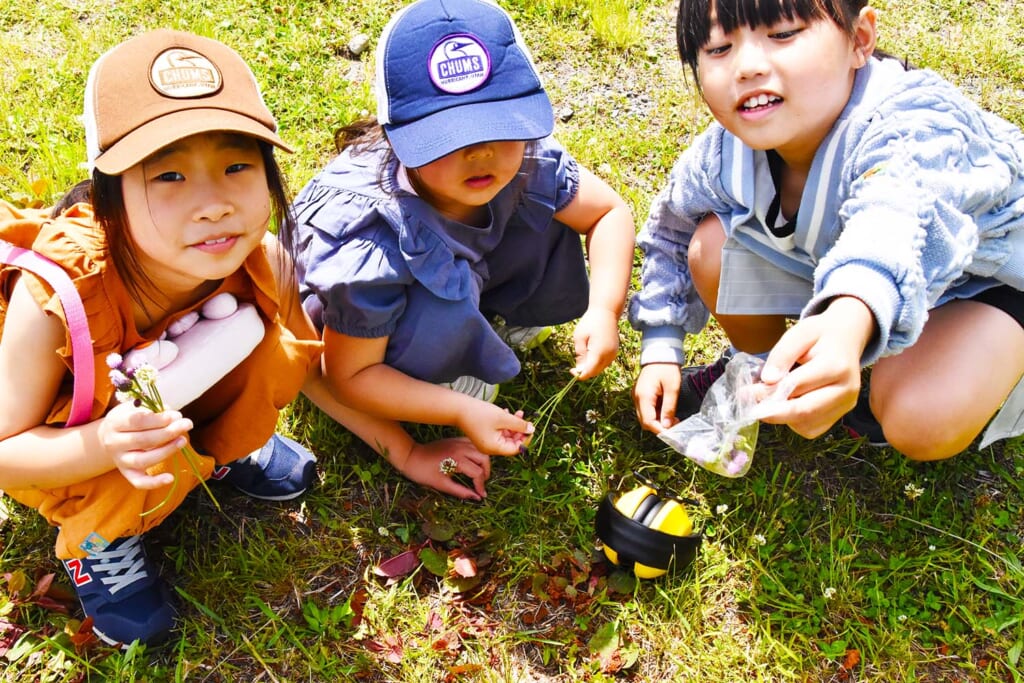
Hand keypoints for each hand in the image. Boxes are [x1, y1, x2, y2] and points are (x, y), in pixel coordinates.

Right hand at [98, 402, 193, 488]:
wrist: (110, 436)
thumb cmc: (130, 418)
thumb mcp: (137, 408)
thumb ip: (155, 409)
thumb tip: (175, 417)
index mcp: (114, 423)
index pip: (137, 421)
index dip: (159, 419)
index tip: (176, 415)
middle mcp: (114, 443)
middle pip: (143, 440)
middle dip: (169, 432)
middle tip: (187, 424)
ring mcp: (120, 460)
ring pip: (143, 460)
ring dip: (166, 451)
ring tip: (183, 440)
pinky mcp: (127, 473)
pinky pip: (139, 482)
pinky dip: (154, 482)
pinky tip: (170, 478)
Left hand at [401, 437, 491, 500]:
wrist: (410, 456)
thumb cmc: (423, 473)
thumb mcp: (441, 485)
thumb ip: (461, 491)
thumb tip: (476, 498)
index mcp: (457, 460)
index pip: (478, 473)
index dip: (481, 486)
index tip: (481, 495)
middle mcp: (461, 448)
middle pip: (484, 459)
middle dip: (486, 472)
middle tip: (480, 483)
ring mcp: (459, 442)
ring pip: (480, 450)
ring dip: (483, 462)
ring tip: (478, 473)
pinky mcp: (455, 439)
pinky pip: (473, 443)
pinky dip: (476, 452)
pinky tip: (472, 461)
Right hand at [455, 400, 533, 454]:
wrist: (458, 408)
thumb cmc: (479, 413)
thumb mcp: (503, 418)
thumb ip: (518, 424)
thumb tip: (532, 429)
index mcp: (494, 448)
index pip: (516, 448)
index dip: (525, 439)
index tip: (531, 427)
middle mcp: (490, 448)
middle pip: (511, 442)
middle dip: (520, 430)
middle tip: (525, 418)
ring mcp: (486, 441)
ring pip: (506, 435)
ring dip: (513, 424)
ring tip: (518, 412)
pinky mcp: (484, 434)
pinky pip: (499, 431)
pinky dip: (505, 423)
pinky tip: (507, 412)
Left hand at [571, 308, 619, 379]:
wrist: (607, 312)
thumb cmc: (591, 322)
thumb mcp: (580, 337)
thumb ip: (580, 354)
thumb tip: (579, 369)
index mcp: (599, 352)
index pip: (589, 371)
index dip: (579, 375)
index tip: (570, 370)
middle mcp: (609, 355)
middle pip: (595, 372)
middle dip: (584, 372)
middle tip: (574, 367)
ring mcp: (613, 354)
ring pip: (600, 369)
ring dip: (590, 368)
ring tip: (581, 359)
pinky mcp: (614, 352)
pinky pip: (604, 363)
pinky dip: (596, 363)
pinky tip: (589, 356)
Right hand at [633, 362, 681, 433]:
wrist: (660, 352)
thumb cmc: (667, 367)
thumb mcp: (672, 388)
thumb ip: (669, 408)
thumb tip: (667, 426)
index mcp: (643, 396)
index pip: (648, 421)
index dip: (660, 429)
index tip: (673, 431)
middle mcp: (637, 398)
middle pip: (645, 421)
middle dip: (659, 426)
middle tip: (675, 424)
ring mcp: (637, 396)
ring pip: (645, 416)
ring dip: (658, 420)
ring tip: (673, 418)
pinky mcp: (641, 394)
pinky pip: (646, 409)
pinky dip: (655, 414)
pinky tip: (666, 410)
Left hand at [758, 297, 874, 436]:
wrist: (846, 338)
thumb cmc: (820, 335)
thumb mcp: (800, 333)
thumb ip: (783, 354)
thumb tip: (768, 380)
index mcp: (837, 366)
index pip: (796, 385)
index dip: (768, 392)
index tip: (745, 393)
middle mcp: (846, 389)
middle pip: (804, 411)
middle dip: (772, 412)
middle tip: (750, 407)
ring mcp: (846, 405)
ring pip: (806, 424)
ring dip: (782, 417)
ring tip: (769, 400)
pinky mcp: (840, 414)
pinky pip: (812, 428)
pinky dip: (794, 421)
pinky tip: (787, 404)